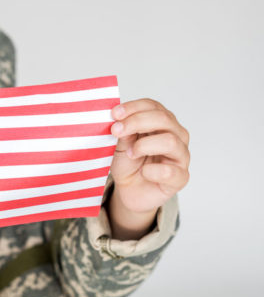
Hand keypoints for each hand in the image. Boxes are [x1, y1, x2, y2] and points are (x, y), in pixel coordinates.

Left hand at [108, 99, 189, 239]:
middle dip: (136, 122)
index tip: (114, 114)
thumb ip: (124, 132)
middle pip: (164, 119)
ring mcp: (180, 156)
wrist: (130, 190)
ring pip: (170, 141)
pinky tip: (144, 172)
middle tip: (116, 131)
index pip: (153, 106)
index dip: (133, 107)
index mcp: (162, 123)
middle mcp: (176, 135)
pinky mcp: (180, 178)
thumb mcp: (120, 144)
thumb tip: (120, 120)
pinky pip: (170, 171)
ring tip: (130, 153)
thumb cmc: (128, 164)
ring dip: (144, 146)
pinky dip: (153, 171)